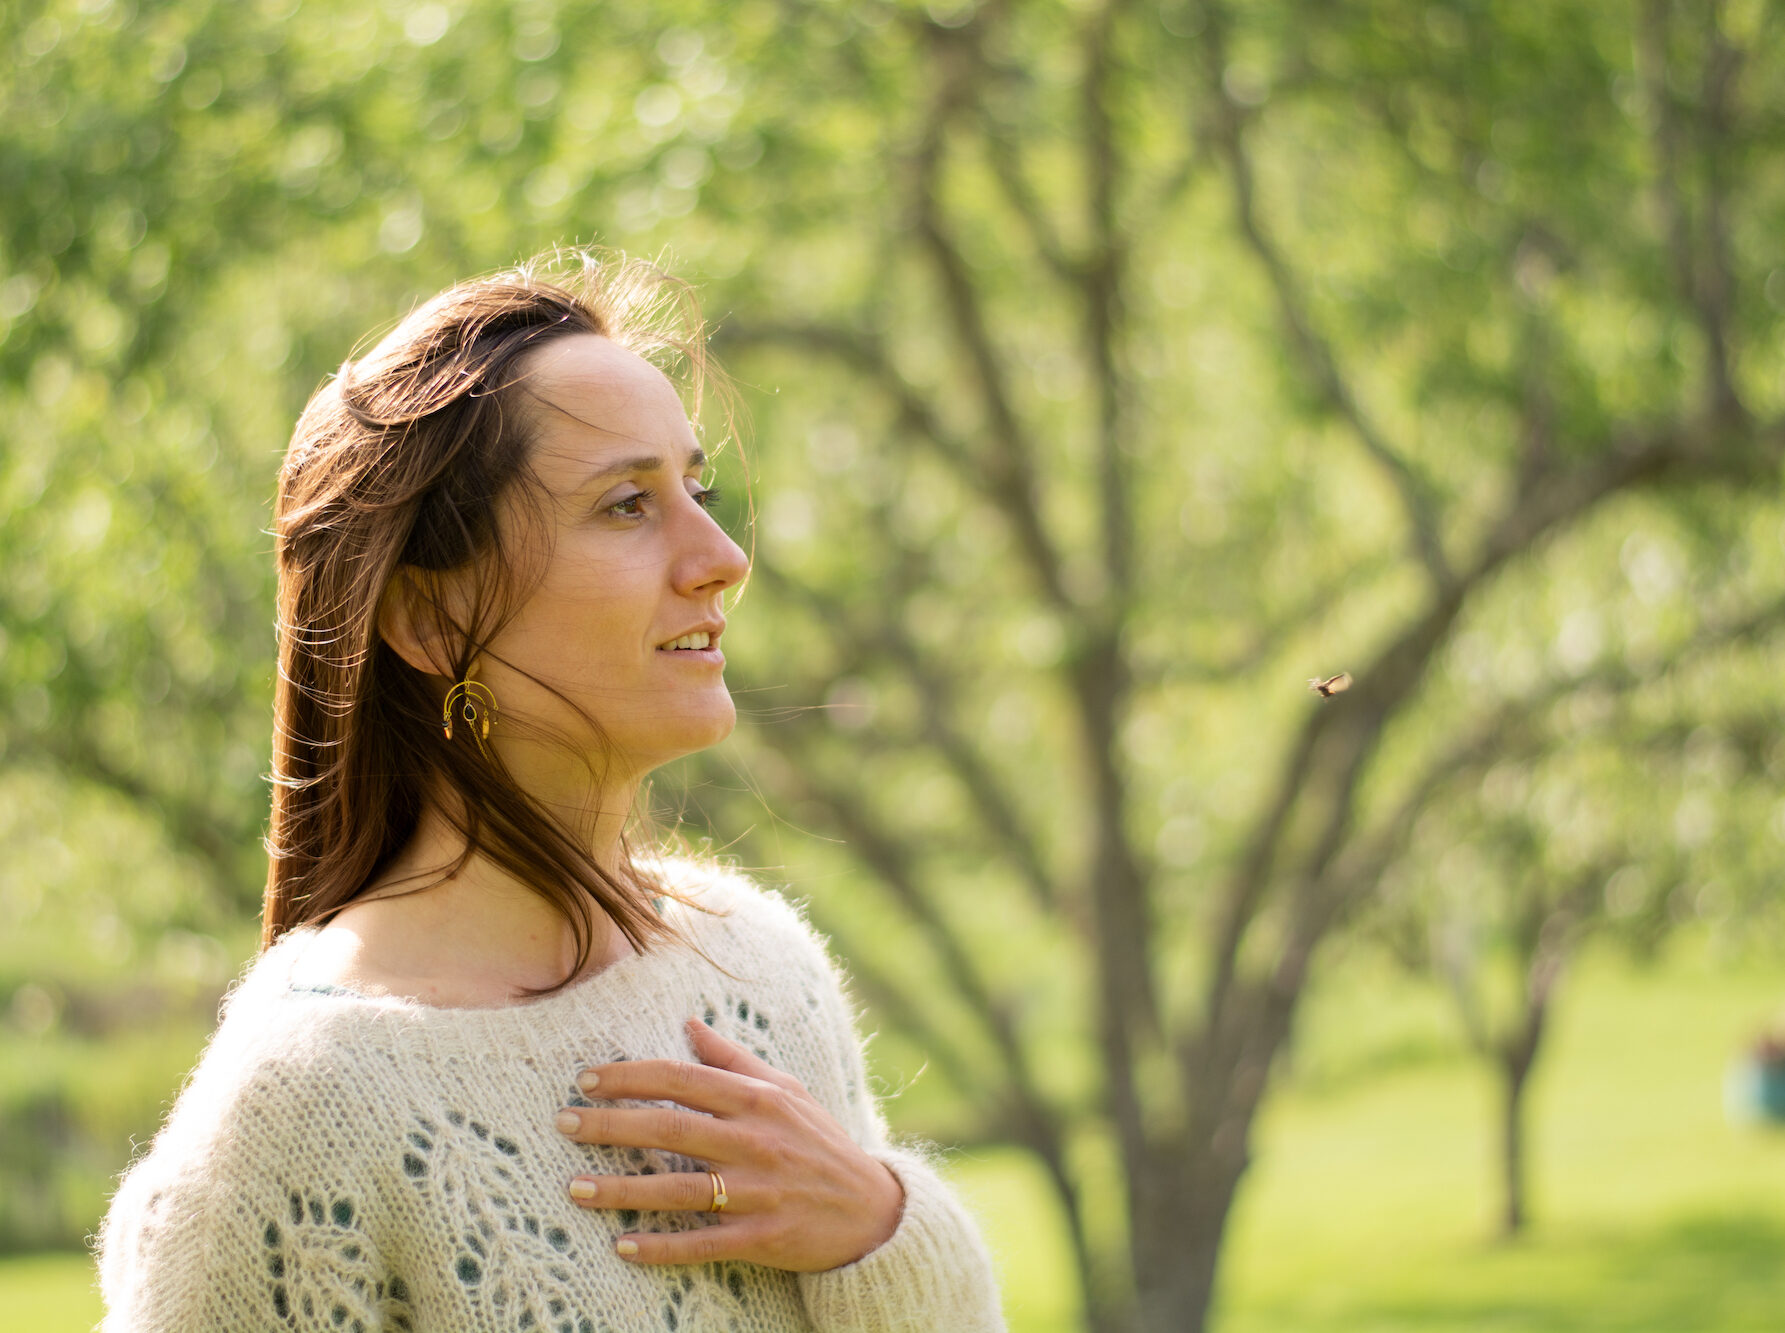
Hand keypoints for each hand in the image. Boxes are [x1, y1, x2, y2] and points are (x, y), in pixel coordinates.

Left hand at [554, 1016, 905, 1269]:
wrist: (873, 1212)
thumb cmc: (820, 1144)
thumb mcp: (787, 1092)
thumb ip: (734, 1060)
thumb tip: (688, 1023)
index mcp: (758, 1100)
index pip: (682, 1078)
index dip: (631, 1076)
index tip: (587, 1079)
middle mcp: (755, 1141)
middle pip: (669, 1127)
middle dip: (611, 1124)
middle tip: (563, 1123)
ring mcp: (758, 1192)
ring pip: (677, 1188)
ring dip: (621, 1188)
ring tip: (575, 1187)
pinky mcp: (762, 1238)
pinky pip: (702, 1243)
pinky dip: (661, 1248)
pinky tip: (622, 1246)